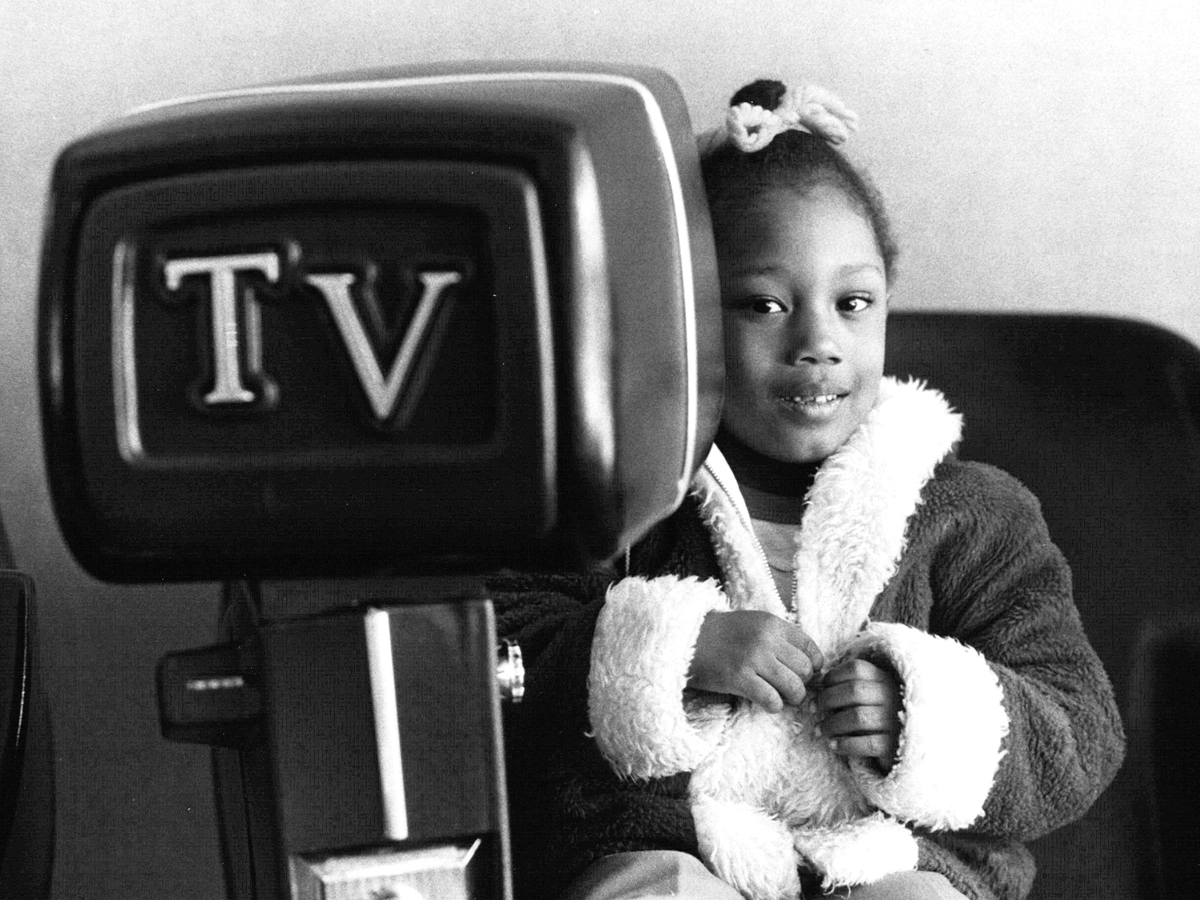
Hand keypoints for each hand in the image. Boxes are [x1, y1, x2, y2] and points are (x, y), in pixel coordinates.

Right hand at [688, 610, 824, 712]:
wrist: (685, 638)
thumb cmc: (720, 634)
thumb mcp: (753, 623)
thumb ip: (778, 638)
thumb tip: (808, 664)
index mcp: (772, 624)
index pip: (810, 647)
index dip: (813, 665)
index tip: (804, 673)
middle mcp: (766, 639)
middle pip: (805, 670)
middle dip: (802, 683)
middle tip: (790, 688)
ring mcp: (753, 659)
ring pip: (794, 687)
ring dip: (791, 698)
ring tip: (781, 698)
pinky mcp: (740, 679)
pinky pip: (772, 700)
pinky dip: (774, 706)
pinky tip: (766, 703)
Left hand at [816, 657, 901, 773]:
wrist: (907, 746)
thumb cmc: (880, 716)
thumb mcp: (871, 695)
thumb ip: (850, 688)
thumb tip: (818, 686)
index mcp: (885, 680)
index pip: (856, 668)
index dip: (833, 676)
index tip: (820, 687)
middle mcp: (892, 697)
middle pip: (854, 690)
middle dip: (827, 699)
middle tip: (813, 709)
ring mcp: (895, 721)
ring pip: (858, 717)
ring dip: (832, 724)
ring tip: (819, 730)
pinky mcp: (894, 745)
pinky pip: (867, 744)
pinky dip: (845, 744)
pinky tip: (833, 745)